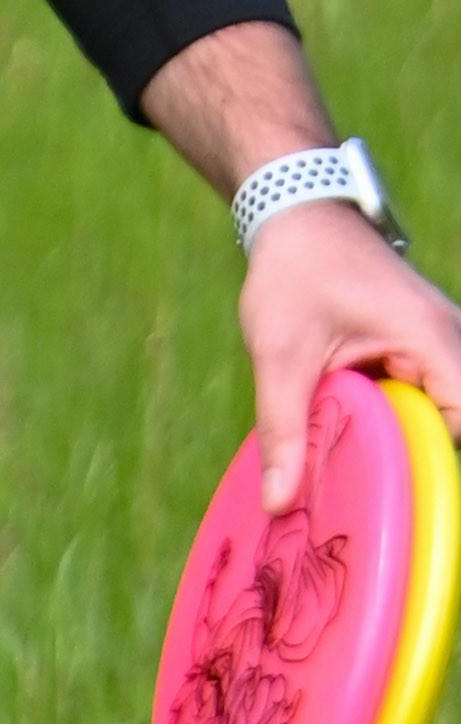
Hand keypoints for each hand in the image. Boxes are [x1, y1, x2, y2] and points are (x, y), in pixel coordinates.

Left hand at [240, 202, 460, 509]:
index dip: (437, 464)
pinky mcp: (427, 351)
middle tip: (375, 505)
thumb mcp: (279, 355)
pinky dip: (401, 425)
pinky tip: (364, 448)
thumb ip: (283, 429)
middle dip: (419, 463)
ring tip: (367, 483)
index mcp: (430, 337)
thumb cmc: (295, 273)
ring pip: (445, 414)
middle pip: (458, 422)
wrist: (300, 218)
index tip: (401, 500)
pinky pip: (429, 400)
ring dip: (410, 445)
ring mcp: (444, 344)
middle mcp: (452, 340)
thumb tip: (281, 503)